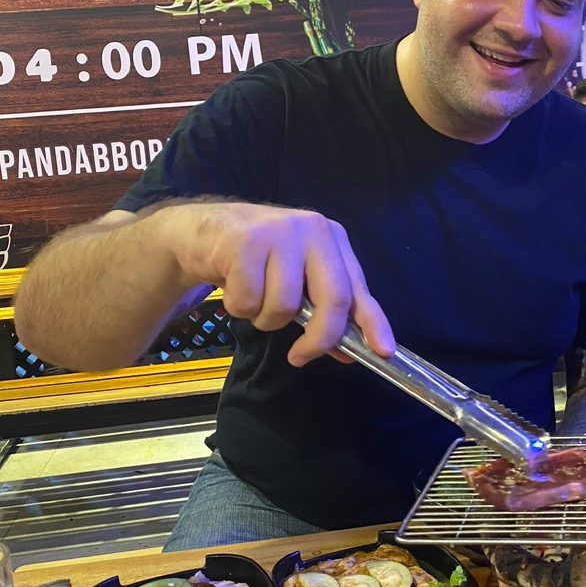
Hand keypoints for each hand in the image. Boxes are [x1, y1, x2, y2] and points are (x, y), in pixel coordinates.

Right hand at [155, 201, 394, 365]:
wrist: (203, 231)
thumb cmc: (257, 259)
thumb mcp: (297, 279)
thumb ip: (323, 311)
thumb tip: (346, 353)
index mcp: (332, 239)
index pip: (358, 287)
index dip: (372, 322)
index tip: (382, 351)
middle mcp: (313, 229)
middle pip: (332, 298)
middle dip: (318, 338)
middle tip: (299, 356)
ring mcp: (280, 232)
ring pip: (284, 306)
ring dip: (265, 318)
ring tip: (254, 299)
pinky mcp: (246, 242)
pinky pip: (249, 301)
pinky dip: (239, 308)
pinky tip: (233, 286)